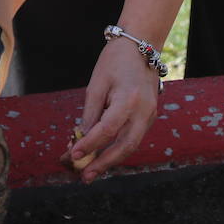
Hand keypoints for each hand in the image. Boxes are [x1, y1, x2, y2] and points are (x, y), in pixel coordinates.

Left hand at [67, 36, 161, 182]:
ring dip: (111, 160)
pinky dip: (118, 149)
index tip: (72, 155)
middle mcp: (144, 111)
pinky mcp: (150, 117)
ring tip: (90, 172)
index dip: (90, 144)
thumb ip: (90, 113)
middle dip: (104, 163)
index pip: (107, 130)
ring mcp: (150, 115)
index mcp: (129, 100)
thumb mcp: (97, 84)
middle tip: (84, 177)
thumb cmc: (114, 62)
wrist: (141, 46)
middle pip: (125, 146)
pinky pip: (133, 138)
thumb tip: (81, 138)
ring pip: (131, 146)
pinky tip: (102, 156)